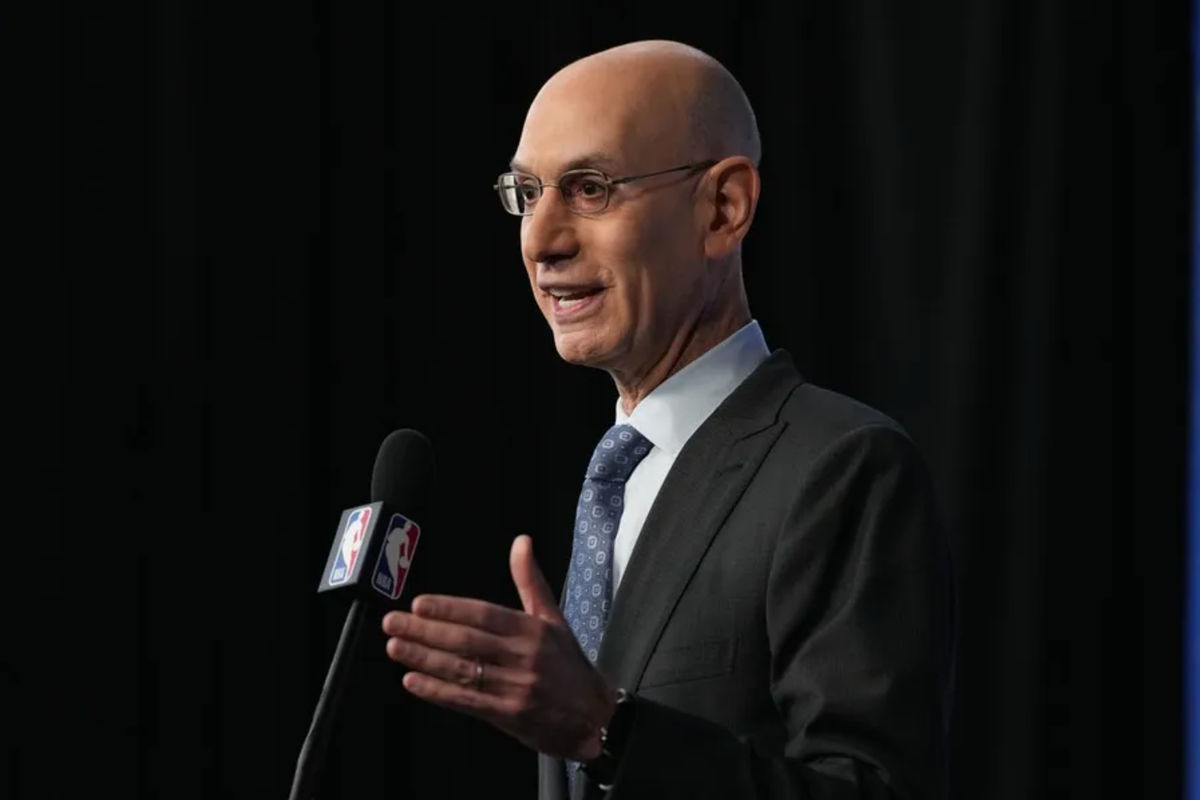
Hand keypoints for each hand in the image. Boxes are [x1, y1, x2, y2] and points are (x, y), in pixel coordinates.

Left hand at [382, 534, 617, 759]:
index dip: (449, 609)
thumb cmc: (569, 666)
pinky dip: (438, 692)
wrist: (594, 717)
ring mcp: (515, 688)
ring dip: (424, 658)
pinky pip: (466, 701)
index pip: (484, 614)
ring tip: (395, 647)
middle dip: (425, 631)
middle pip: (466, 641)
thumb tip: (521, 541)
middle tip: (392, 622)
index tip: (419, 604)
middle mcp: (523, 657)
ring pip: (462, 670)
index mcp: (533, 630)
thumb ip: (530, 581)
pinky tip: (413, 681)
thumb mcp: (554, 619)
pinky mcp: (509, 716)